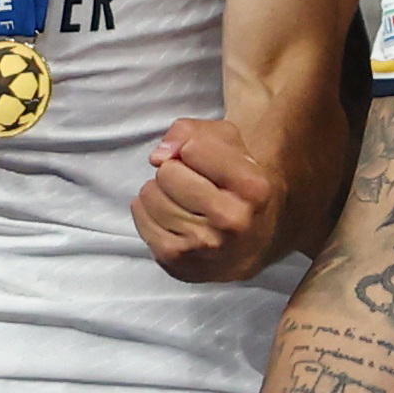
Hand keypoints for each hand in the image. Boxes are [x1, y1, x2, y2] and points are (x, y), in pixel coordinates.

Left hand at [133, 112, 286, 280]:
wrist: (250, 244)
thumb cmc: (236, 186)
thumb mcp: (231, 147)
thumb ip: (193, 132)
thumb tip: (158, 156)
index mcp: (253, 187)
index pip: (194, 148)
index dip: (192, 148)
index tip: (202, 160)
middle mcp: (231, 219)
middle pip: (168, 173)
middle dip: (173, 170)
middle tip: (189, 182)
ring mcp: (202, 244)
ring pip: (150, 195)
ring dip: (158, 191)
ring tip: (178, 199)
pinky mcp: (175, 260)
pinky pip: (140, 218)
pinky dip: (147, 210)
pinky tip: (166, 214)